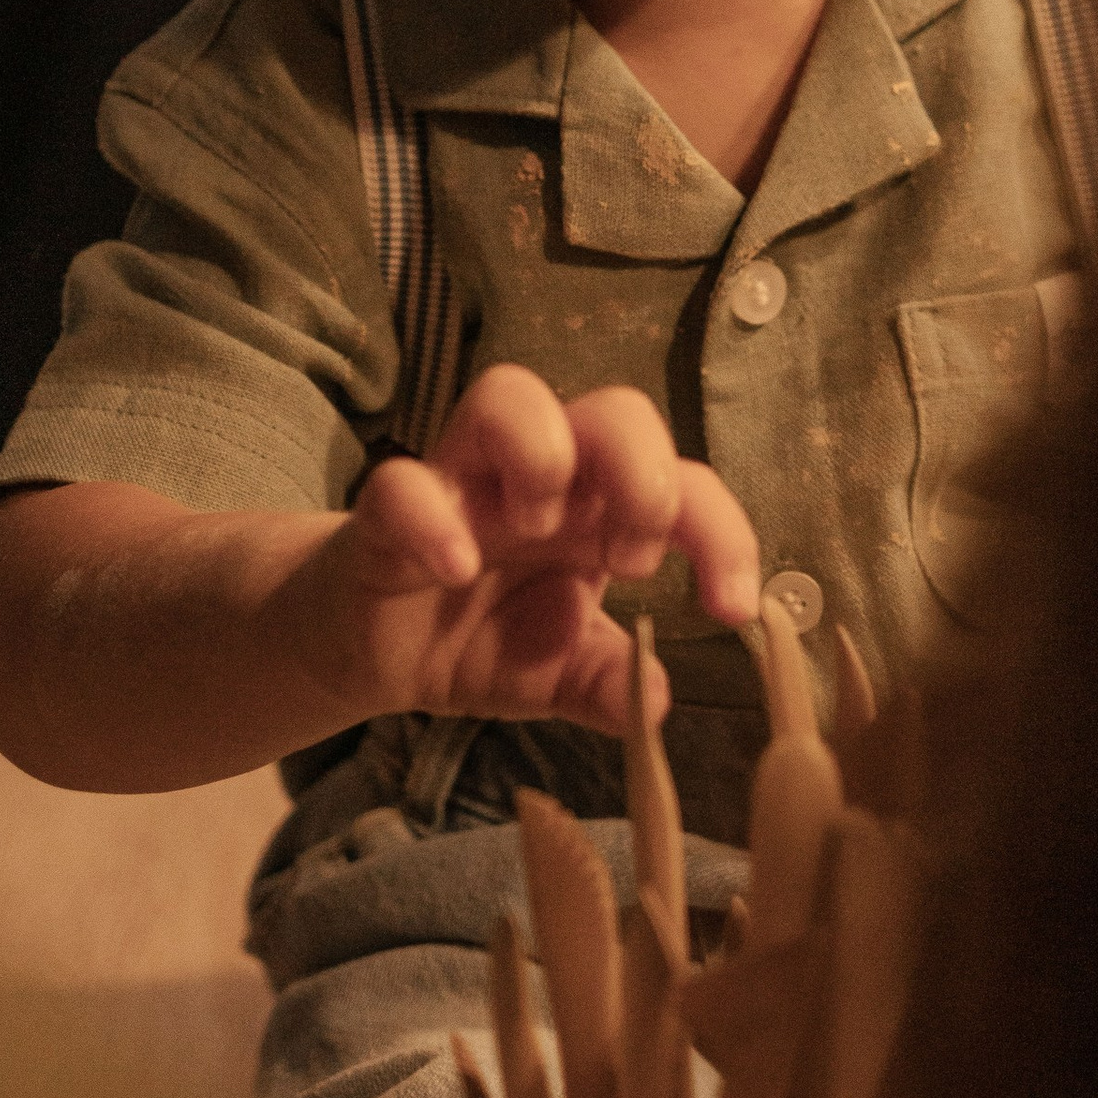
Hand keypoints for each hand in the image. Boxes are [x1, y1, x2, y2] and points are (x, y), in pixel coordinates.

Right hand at [286, 369, 760, 738]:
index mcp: (598, 511)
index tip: (733, 608)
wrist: (365, 649)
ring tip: (542, 533)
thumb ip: (607, 684)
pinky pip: (402, 483)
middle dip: (646, 474)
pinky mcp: (387, 513)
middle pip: (615, 409)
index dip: (723, 532)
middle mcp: (538, 479)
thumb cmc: (474, 638)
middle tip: (631, 562)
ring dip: (545, 456)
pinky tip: (456, 571)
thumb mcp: (555, 675)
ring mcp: (462, 484)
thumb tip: (657, 703)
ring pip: (508, 394)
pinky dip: (433, 520)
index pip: (684, 482)